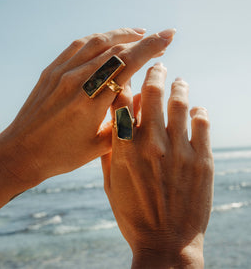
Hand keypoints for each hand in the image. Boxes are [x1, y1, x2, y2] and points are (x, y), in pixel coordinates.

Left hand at [0, 28, 174, 186]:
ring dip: (120, 34)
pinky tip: (108, 40)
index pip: (127, 64)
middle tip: (159, 39)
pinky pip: (77, 46)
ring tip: (138, 34)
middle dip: (142, 40)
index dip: (150, 47)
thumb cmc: (61, 155)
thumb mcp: (99, 145)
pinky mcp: (51, 71)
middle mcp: (76, 81)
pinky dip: (97, 39)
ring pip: (96, 42)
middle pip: (115, 49)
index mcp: (91, 102)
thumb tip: (144, 98)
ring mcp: (61, 72)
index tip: (169, 36)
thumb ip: (123, 120)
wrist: (21, 152)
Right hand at [101, 63, 213, 267]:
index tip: (129, 74)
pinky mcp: (202, 161)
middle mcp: (151, 144)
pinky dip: (200, 112)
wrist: (166, 244)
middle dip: (155, 74)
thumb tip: (111, 127)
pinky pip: (202, 125)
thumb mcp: (110, 184)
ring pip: (180, 105)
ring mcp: (179, 151)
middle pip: (153, 94)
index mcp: (124, 149)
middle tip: (159, 66)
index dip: (126, 82)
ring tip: (179, 81)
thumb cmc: (133, 215)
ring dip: (179, 88)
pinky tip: (197, 109)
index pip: (123, 102)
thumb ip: (108, 152)